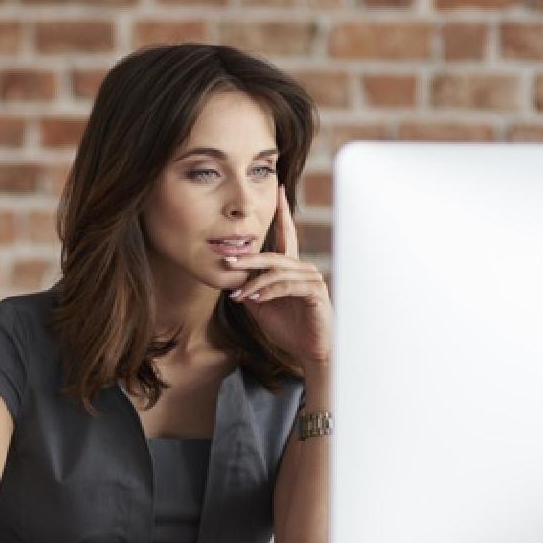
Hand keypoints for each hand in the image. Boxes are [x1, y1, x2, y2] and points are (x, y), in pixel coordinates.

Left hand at [223, 185, 332, 365]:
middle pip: (273, 255)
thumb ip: (250, 288)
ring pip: (277, 272)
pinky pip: (287, 285)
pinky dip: (268, 292)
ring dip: (254, 284)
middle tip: (227, 261)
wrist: (308, 351)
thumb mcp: (260, 306)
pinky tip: (255, 300)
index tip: (278, 190)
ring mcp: (311, 279)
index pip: (286, 236)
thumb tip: (231, 277)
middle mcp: (303, 269)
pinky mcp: (316, 292)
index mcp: (291, 269)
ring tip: (238, 295)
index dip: (282, 214)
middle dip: (248, 258)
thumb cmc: (288, 328)